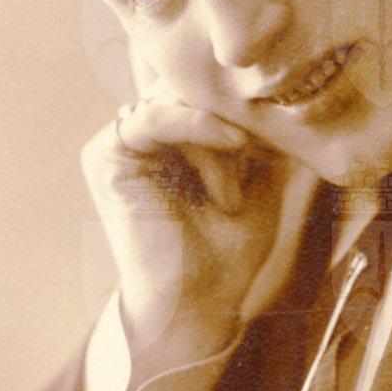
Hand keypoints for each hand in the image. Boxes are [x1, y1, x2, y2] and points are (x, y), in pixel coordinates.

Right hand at [81, 95, 290, 380]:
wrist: (197, 306)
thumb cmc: (227, 252)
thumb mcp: (260, 179)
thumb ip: (260, 130)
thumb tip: (283, 84)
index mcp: (170, 136)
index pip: (207, 89)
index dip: (245, 103)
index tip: (284, 129)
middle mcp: (141, 134)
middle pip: (193, 88)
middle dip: (235, 117)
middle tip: (267, 153)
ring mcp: (121, 142)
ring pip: (180, 99)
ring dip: (221, 137)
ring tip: (234, 190)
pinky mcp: (107, 156)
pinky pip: (155, 115)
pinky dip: (199, 124)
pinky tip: (235, 143)